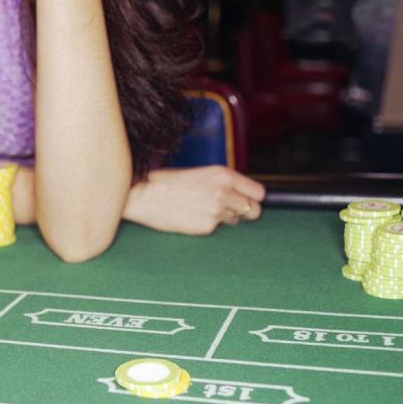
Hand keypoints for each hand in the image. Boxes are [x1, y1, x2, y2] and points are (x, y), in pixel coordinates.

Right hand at [123, 166, 265, 234]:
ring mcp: (216, 211)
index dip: (252, 198)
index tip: (245, 200)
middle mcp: (224, 192)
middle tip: (229, 211)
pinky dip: (208, 225)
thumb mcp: (201, 174)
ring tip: (202, 210)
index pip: (258, 192)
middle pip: (254, 210)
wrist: (144, 194)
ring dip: (224, 218)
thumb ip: (223, 183)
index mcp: (224, 175)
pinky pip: (216, 229)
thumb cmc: (168, 183)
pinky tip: (192, 217)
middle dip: (245, 213)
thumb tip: (242, 196)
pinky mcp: (207, 227)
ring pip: (235, 221)